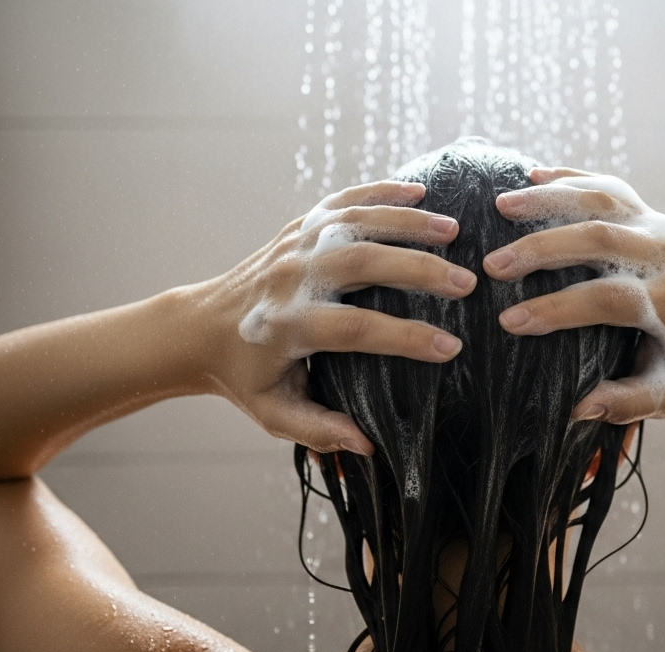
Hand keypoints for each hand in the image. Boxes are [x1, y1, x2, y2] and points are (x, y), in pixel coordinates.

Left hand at [185, 181, 475, 454]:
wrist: (199, 327)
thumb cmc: (244, 374)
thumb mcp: (273, 412)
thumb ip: (319, 430)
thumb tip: (368, 446)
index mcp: (286, 325)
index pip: (354, 329)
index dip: (404, 338)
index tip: (449, 348)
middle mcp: (290, 278)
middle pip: (359, 263)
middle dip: (416, 269)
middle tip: (465, 282)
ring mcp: (293, 245)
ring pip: (354, 223)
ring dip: (407, 222)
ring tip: (454, 230)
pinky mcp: (297, 227)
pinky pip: (342, 201)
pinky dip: (380, 192)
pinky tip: (418, 192)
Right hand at [484, 168, 664, 423]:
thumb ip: (627, 403)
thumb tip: (580, 407)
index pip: (608, 299)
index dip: (557, 309)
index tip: (509, 322)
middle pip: (600, 238)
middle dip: (541, 249)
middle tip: (491, 266)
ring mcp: (656, 223)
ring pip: (601, 198)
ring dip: (548, 199)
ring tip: (499, 206)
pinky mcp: (646, 208)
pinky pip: (605, 184)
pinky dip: (567, 178)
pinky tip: (528, 176)